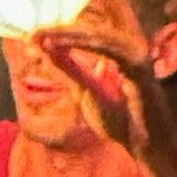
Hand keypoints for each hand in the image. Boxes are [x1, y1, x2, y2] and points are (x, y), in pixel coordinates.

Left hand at [39, 27, 176, 176]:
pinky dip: (82, 44)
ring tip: (39, 36)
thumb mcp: (85, 93)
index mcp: (117, 54)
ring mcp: (136, 55)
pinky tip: (60, 44)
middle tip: (29, 34)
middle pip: (88, 30)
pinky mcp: (139, 66)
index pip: (84, 35)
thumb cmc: (121, 122)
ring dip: (64, 35)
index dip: (57, 33)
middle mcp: (128, 49)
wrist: (147, 146)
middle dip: (56, 31)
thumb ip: (69, 70)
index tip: (29, 37)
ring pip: (95, 35)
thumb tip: (49, 47)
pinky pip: (108, 48)